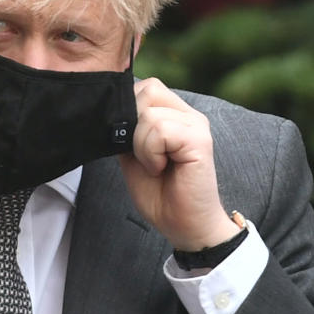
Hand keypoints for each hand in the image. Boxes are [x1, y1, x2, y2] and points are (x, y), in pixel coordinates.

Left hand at [118, 78, 237, 250]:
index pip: (145, 88)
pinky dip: (151, 153)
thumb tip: (113, 109)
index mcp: (175, 115)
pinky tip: (161, 168)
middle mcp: (189, 115)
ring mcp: (197, 125)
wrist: (184, 226)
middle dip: (134, 128)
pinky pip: (160, 131)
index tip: (135, 147)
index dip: (130, 113)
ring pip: (148, 113)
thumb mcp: (132, 155)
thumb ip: (128, 129)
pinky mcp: (200, 141)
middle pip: (147, 91)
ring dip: (142, 146)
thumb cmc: (160, 194)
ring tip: (155, 166)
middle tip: (147, 157)